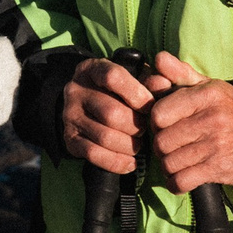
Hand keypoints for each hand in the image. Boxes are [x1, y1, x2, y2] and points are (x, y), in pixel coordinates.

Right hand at [60, 56, 166, 172]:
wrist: (89, 105)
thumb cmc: (120, 91)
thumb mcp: (134, 78)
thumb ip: (150, 80)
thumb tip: (163, 84)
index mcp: (92, 69)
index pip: (112, 77)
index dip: (136, 94)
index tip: (149, 106)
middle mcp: (75, 90)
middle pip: (111, 113)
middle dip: (136, 125)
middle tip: (145, 128)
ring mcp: (69, 115)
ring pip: (105, 137)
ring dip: (129, 145)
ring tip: (138, 143)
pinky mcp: (69, 138)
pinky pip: (94, 154)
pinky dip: (117, 162)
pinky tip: (130, 162)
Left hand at [145, 52, 232, 191]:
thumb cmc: (230, 111)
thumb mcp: (209, 87)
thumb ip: (181, 73)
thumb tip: (158, 58)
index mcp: (206, 95)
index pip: (159, 113)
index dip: (156, 122)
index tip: (163, 125)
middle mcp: (211, 119)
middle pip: (161, 141)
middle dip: (160, 147)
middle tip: (169, 146)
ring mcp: (215, 146)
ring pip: (169, 162)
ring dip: (168, 166)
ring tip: (175, 161)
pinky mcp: (218, 169)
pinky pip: (181, 181)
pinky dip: (176, 183)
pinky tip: (180, 178)